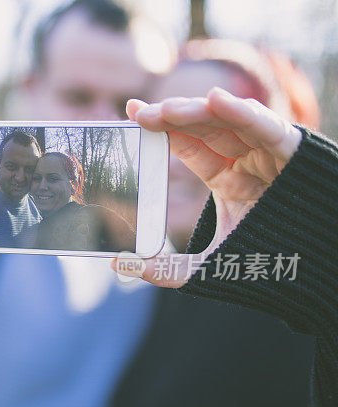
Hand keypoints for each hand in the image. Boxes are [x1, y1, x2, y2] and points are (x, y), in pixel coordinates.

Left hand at [112, 87, 301, 287]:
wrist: (316, 277)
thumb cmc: (267, 268)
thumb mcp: (207, 270)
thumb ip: (164, 270)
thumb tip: (117, 265)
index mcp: (228, 178)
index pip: (190, 144)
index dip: (162, 128)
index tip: (131, 115)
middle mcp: (248, 160)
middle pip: (206, 127)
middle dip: (172, 116)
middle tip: (138, 112)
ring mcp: (270, 154)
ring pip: (230, 120)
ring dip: (198, 111)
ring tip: (165, 109)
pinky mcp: (293, 153)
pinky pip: (267, 127)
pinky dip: (243, 112)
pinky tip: (216, 100)